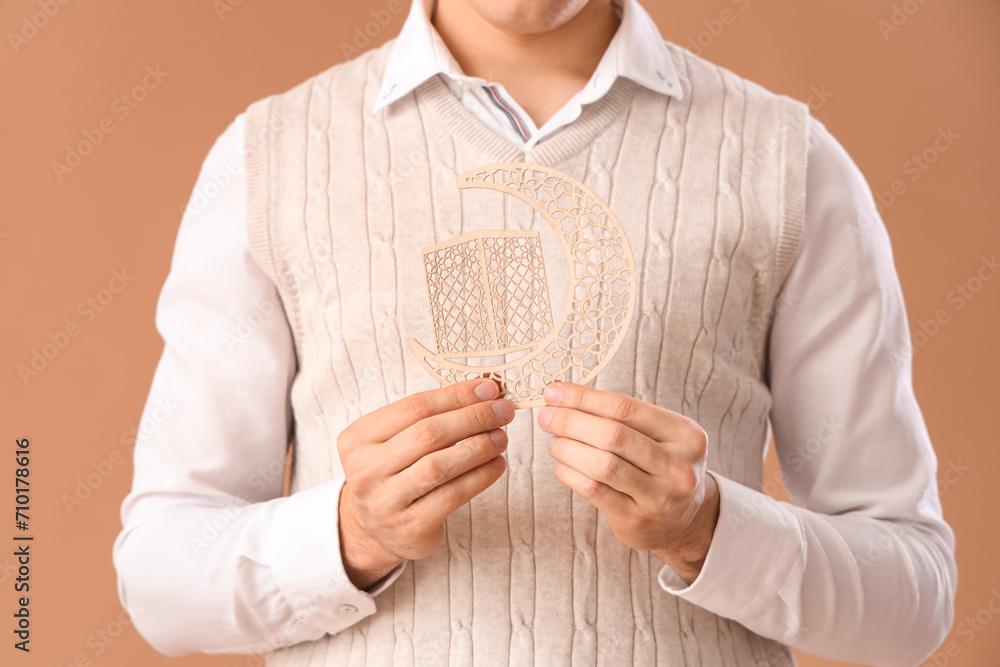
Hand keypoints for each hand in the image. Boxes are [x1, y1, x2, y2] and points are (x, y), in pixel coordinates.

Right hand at [337, 378, 513, 588]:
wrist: (372, 529)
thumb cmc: (391, 473)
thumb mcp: (393, 440)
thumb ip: (429, 416)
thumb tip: (482, 392)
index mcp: (358, 438)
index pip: (414, 407)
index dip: (455, 396)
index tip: (488, 388)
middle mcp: (365, 470)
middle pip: (428, 434)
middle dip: (472, 418)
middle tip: (502, 411)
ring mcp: (385, 502)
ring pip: (440, 466)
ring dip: (479, 447)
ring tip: (501, 437)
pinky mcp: (409, 527)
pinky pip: (452, 495)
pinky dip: (480, 477)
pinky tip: (496, 465)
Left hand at [536, 382, 719, 584]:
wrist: (686, 521)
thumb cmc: (663, 467)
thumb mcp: (663, 436)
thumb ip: (623, 418)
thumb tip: (564, 398)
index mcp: (686, 435)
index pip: (626, 408)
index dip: (584, 398)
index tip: (554, 392)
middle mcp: (678, 466)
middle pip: (613, 435)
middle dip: (571, 422)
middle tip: (546, 417)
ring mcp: (659, 497)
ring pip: (602, 465)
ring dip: (568, 449)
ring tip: (553, 442)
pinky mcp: (637, 520)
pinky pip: (595, 491)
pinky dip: (571, 474)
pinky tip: (561, 466)